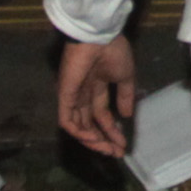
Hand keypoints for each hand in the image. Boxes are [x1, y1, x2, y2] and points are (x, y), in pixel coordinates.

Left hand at [58, 37, 139, 156]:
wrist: (100, 37)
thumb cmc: (113, 51)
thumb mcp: (125, 76)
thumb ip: (124, 96)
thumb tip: (126, 115)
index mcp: (97, 87)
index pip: (102, 115)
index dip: (112, 131)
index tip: (123, 144)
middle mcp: (83, 95)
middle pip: (90, 124)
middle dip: (103, 140)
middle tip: (116, 153)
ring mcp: (72, 96)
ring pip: (79, 126)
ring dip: (93, 141)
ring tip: (108, 149)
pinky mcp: (64, 96)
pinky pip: (67, 121)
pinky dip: (79, 133)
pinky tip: (94, 138)